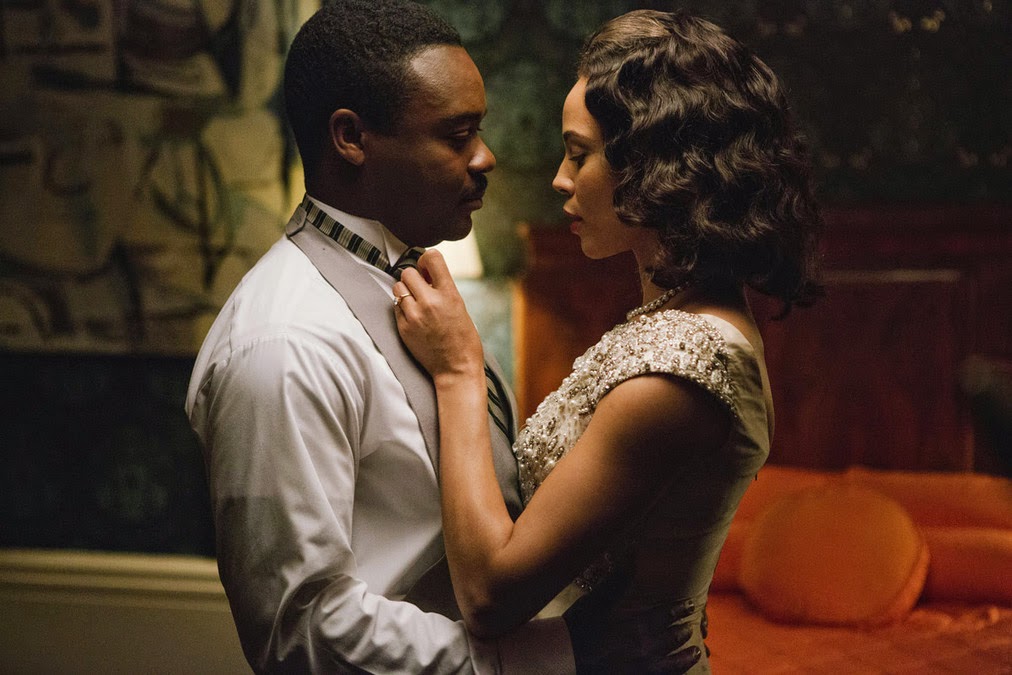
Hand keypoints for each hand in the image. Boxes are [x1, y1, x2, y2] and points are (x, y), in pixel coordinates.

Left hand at [394, 250, 483, 378]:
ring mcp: (414, 316)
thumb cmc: (463, 338)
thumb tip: (425, 273)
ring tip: (415, 302)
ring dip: (405, 291)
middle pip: (407, 272)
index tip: (427, 268)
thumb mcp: (459, 306)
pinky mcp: (403, 328)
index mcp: (449, 294)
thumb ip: (442, 288)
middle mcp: (429, 302)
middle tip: (421, 287)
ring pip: (397, 288)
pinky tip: (414, 317)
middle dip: (413, 278)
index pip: (432, 258)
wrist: (456, 368)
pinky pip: (395, 307)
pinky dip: (402, 308)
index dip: (426, 260)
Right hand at [564, 564, 702, 673]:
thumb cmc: (580, 627)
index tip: (690, 605)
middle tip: (691, 626)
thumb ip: (618, 579)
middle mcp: (645, 647)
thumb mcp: (598, 600)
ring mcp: (643, 667)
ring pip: (673, 662)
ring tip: (696, 650)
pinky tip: (679, 671)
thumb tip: (631, 553)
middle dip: (684, 630)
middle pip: (672, 638)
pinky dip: (675, 671)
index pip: (666, 615)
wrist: (566, 657)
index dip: (679, 610)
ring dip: (685, 655)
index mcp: (637, 625)